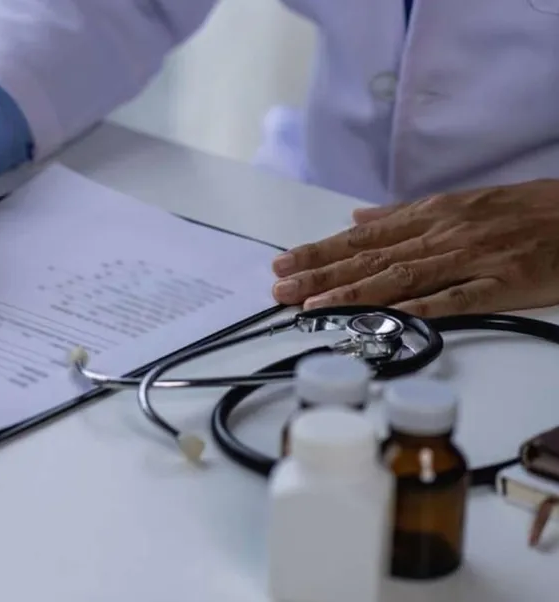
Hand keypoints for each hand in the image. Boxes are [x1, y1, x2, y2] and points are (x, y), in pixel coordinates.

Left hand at [270, 179, 558, 315]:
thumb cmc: (527, 209)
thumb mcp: (462, 203)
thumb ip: (406, 214)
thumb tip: (357, 217)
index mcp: (432, 216)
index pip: (364, 237)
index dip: (320, 251)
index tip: (283, 263)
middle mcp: (444, 234)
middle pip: (371, 257)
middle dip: (321, 274)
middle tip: (279, 289)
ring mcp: (472, 258)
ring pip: (402, 277)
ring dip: (354, 292)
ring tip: (312, 307)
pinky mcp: (504, 282)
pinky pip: (457, 298)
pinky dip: (421, 308)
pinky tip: (386, 318)